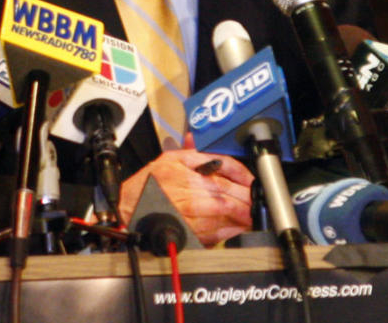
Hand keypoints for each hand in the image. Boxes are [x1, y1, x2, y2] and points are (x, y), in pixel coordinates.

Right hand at [118, 134, 253, 245]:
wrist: (130, 208)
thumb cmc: (149, 184)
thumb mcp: (172, 159)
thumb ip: (196, 154)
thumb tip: (215, 151)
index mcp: (191, 179)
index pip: (226, 180)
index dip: (244, 182)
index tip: (253, 184)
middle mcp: (194, 200)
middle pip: (230, 201)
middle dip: (247, 202)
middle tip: (256, 201)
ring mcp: (193, 220)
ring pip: (226, 220)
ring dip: (242, 218)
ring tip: (250, 214)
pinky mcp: (190, 235)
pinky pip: (216, 236)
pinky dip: (229, 232)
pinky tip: (236, 227)